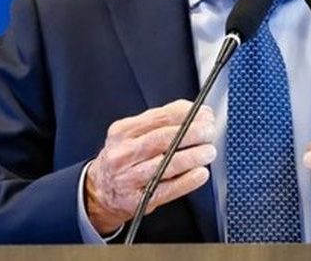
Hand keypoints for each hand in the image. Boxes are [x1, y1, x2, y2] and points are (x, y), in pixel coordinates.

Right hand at [84, 100, 216, 234]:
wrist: (101, 190)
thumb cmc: (124, 157)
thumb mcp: (133, 133)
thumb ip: (161, 120)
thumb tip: (194, 110)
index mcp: (123, 131)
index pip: (160, 117)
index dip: (187, 115)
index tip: (205, 115)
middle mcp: (123, 153)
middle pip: (163, 139)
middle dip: (192, 133)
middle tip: (209, 132)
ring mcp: (129, 178)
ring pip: (166, 164)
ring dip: (193, 156)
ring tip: (209, 151)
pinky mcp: (137, 199)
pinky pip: (167, 189)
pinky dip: (187, 181)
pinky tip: (200, 173)